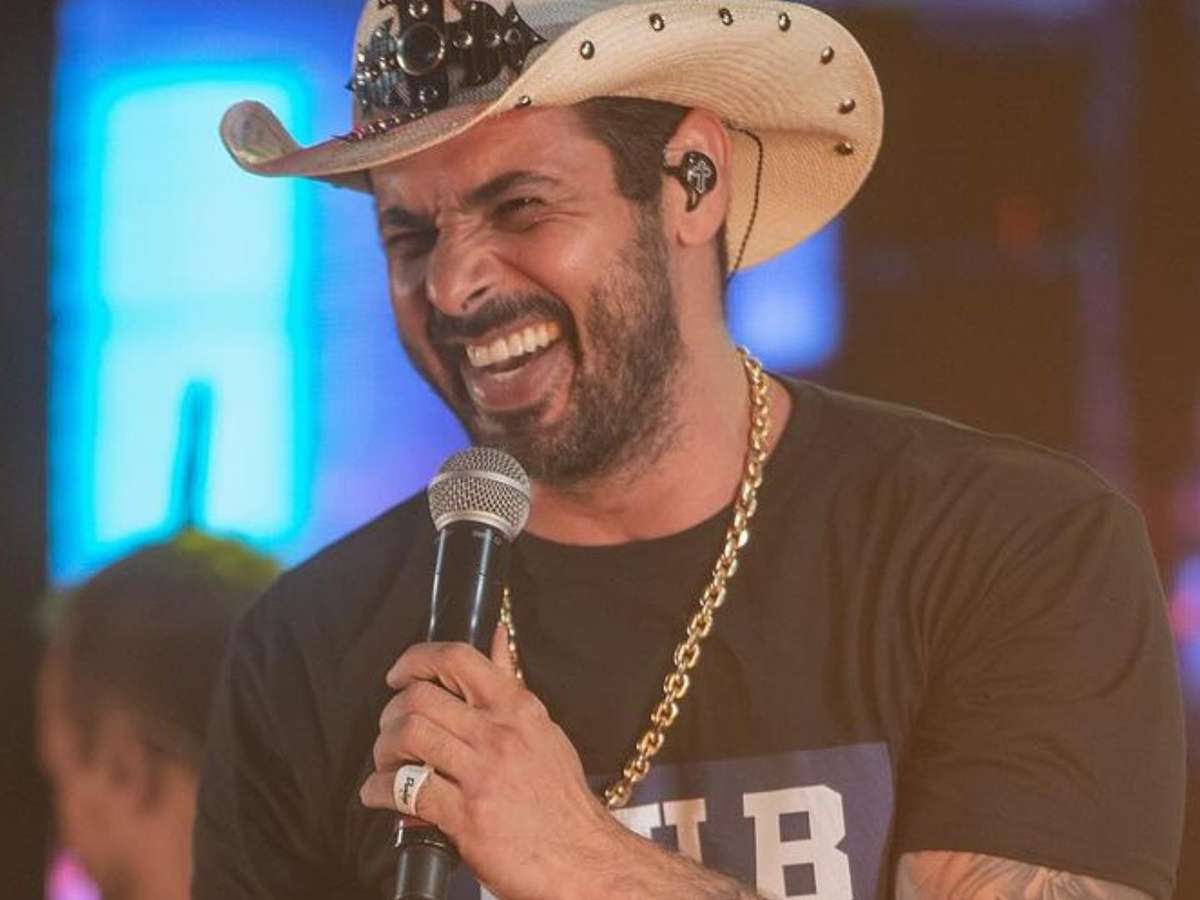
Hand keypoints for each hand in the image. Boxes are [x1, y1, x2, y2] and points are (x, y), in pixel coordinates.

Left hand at [359, 627, 624, 899]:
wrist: (584, 858)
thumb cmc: (562, 797)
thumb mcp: (543, 730)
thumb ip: (512, 684)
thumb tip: (497, 638)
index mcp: (517, 708)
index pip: (458, 659)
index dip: (416, 660)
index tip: (398, 675)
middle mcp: (499, 733)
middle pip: (420, 697)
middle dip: (391, 713)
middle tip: (390, 732)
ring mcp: (483, 774)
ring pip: (408, 735)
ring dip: (383, 750)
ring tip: (387, 764)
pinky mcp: (467, 816)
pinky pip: (406, 790)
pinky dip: (379, 790)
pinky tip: (380, 795)